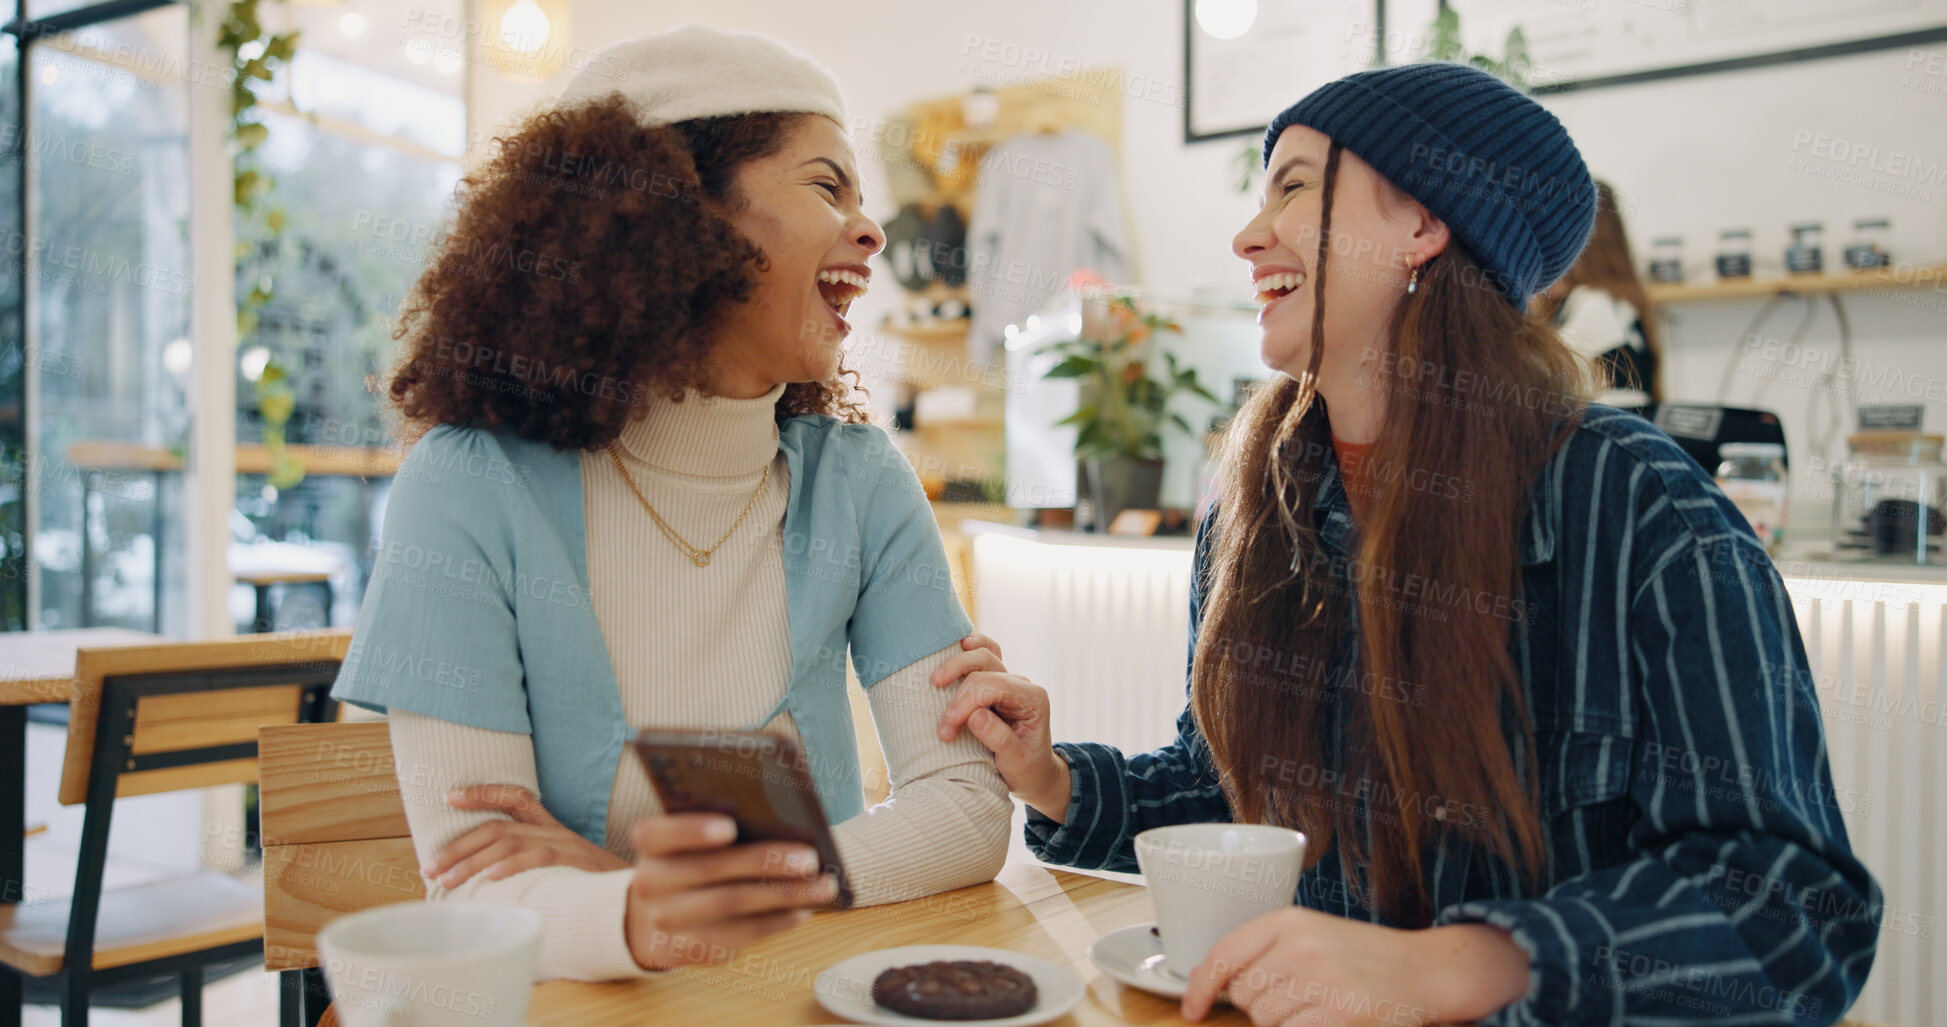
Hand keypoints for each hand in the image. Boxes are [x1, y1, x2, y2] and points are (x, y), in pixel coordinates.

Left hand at [425, 785, 627, 888]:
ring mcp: (567, 845)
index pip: (515, 797)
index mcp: (553, 828)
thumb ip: (534, 867)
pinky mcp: (576, 862)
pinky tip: (489, 879)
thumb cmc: (596, 889)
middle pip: (498, 827)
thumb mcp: (565, 870)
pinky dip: (511, 866)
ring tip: (445, 881)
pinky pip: (538, 857)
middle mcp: (557, 830)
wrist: (639, 897)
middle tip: (429, 868)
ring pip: (508, 841)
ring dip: (471, 862)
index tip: (447, 796)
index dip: (481, 793)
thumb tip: (488, 883)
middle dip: (458, 846)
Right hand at [622, 814, 838, 970]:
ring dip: (784, 894)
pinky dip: (776, 922)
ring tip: (823, 885)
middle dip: (765, 862)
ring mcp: (666, 920)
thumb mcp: (689, 840)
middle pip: (710, 869)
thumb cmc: (690, 862)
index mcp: (650, 843)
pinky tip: (803, 910)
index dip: (692, 830)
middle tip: (810, 858)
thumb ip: (721, 825)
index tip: (729, 827)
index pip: (658, 833)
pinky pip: (738, 935)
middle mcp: (651, 881)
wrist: (651, 918)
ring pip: (731, 904)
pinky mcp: (688, 950)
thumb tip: (785, 820)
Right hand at [932, 633, 1070, 821]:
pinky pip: (985, 655)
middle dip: (959, 693)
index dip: (967, 702)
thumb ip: (999, 739)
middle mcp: (1022, 685)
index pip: (994, 687)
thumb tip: (975, 716)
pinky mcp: (996, 684)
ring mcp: (1009, 681)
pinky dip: (971, 651)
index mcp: (1033, 699)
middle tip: (943, 721)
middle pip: (986, 668)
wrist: (1034, 774)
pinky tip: (960, 645)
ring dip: (957, 666)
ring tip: (936, 681)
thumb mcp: (1016, 762)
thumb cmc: (1027, 769)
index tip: (948, 726)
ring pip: (983, 656)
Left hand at [1180, 907, 1528, 1024]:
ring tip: (1320, 1008)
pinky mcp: (1338, 1015)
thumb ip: (1268, 952)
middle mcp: (1299, 947)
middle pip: (1245, 996)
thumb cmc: (1367, 957)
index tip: (1193, 1010)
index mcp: (1288, 921)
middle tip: (1302, 998)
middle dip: (1264, 1006)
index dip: (1200, 988)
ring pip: (1266, 1021)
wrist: (1428, 970)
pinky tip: (1326, 1019)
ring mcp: (1319, 981)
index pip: (1222, 956)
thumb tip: (1219, 986)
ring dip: (1285, 1023)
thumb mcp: (1313, 936)